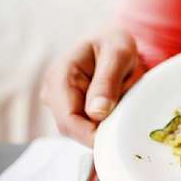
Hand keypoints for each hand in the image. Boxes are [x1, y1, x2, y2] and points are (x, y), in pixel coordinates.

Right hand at [41, 27, 144, 146]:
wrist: (110, 40)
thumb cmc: (114, 43)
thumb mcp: (118, 54)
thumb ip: (107, 81)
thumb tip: (97, 113)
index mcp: (61, 77)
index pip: (68, 120)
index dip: (91, 136)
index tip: (116, 140)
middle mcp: (54, 92)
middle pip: (72, 129)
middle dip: (98, 134)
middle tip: (126, 128)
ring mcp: (59, 101)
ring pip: (79, 130)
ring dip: (102, 129)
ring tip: (122, 113)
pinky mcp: (70, 107)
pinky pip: (85, 126)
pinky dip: (102, 126)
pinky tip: (116, 115)